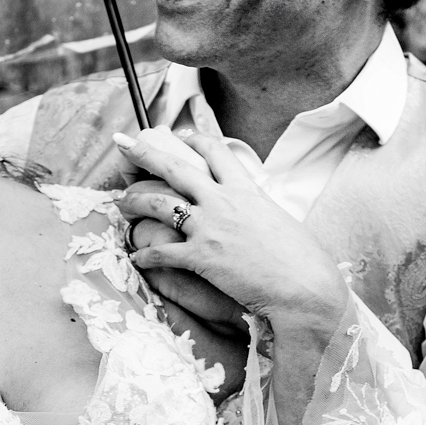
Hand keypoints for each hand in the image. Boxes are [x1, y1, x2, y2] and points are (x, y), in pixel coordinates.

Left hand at [113, 127, 347, 334]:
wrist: (305, 288)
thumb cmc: (302, 261)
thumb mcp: (281, 222)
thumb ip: (260, 213)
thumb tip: (258, 216)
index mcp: (247, 190)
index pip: (216, 152)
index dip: (195, 140)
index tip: (181, 136)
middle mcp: (223, 202)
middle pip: (175, 167)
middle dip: (145, 153)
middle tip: (125, 144)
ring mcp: (210, 228)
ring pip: (159, 204)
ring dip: (134, 201)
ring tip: (120, 202)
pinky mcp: (201, 257)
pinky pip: (162, 253)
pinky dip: (145, 254)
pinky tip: (136, 257)